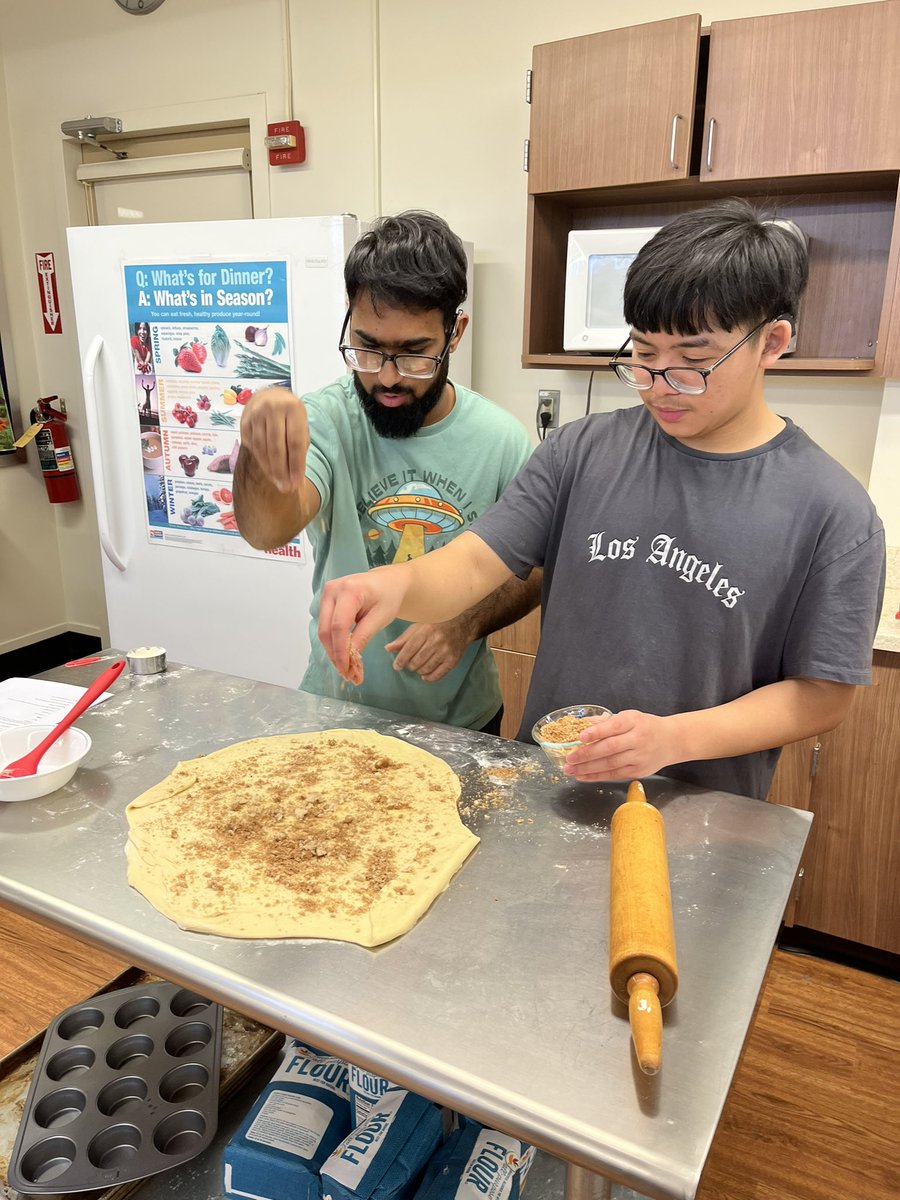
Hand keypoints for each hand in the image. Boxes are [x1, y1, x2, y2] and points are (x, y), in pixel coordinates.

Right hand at [239, 386, 308, 492]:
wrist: (269, 396)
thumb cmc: (290, 415)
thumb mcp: (300, 424)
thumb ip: (300, 447)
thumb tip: (297, 479)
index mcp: (293, 407)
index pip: (295, 442)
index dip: (296, 465)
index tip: (297, 483)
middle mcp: (273, 408)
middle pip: (277, 447)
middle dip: (282, 471)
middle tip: (286, 488)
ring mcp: (256, 413)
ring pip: (262, 448)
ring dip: (270, 469)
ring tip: (279, 483)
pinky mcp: (244, 421)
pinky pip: (252, 446)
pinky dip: (261, 460)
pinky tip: (268, 470)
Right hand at [319, 567, 411, 681]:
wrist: (387, 582)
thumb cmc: (388, 596)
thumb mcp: (381, 617)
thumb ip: (364, 636)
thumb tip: (350, 659)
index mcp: (349, 590)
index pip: (339, 626)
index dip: (340, 651)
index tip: (346, 670)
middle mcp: (332, 590)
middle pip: (326, 630)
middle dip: (335, 655)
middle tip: (347, 674)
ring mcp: (327, 594)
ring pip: (324, 630)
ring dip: (334, 652)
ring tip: (347, 669)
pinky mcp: (326, 601)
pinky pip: (326, 626)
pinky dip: (334, 643)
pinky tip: (344, 656)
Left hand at [385, 620, 468, 682]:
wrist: (462, 626)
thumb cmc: (436, 626)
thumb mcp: (418, 627)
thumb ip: (403, 639)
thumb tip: (388, 649)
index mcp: (426, 631)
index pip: (408, 650)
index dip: (400, 660)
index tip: (396, 666)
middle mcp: (436, 641)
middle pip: (416, 661)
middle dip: (409, 665)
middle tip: (409, 664)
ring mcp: (446, 651)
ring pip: (425, 669)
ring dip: (418, 670)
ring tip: (418, 666)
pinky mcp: (453, 660)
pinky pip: (437, 675)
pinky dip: (428, 677)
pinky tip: (425, 674)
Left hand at [561, 710, 678, 781]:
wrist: (672, 741)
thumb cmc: (645, 726)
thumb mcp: (629, 717)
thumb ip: (607, 722)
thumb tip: (583, 725)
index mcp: (634, 721)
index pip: (614, 726)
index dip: (596, 732)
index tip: (580, 736)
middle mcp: (638, 739)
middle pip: (610, 748)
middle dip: (587, 754)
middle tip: (569, 758)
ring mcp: (639, 757)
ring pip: (610, 764)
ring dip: (588, 768)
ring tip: (570, 769)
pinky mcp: (638, 771)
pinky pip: (615, 774)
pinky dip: (597, 776)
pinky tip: (583, 776)